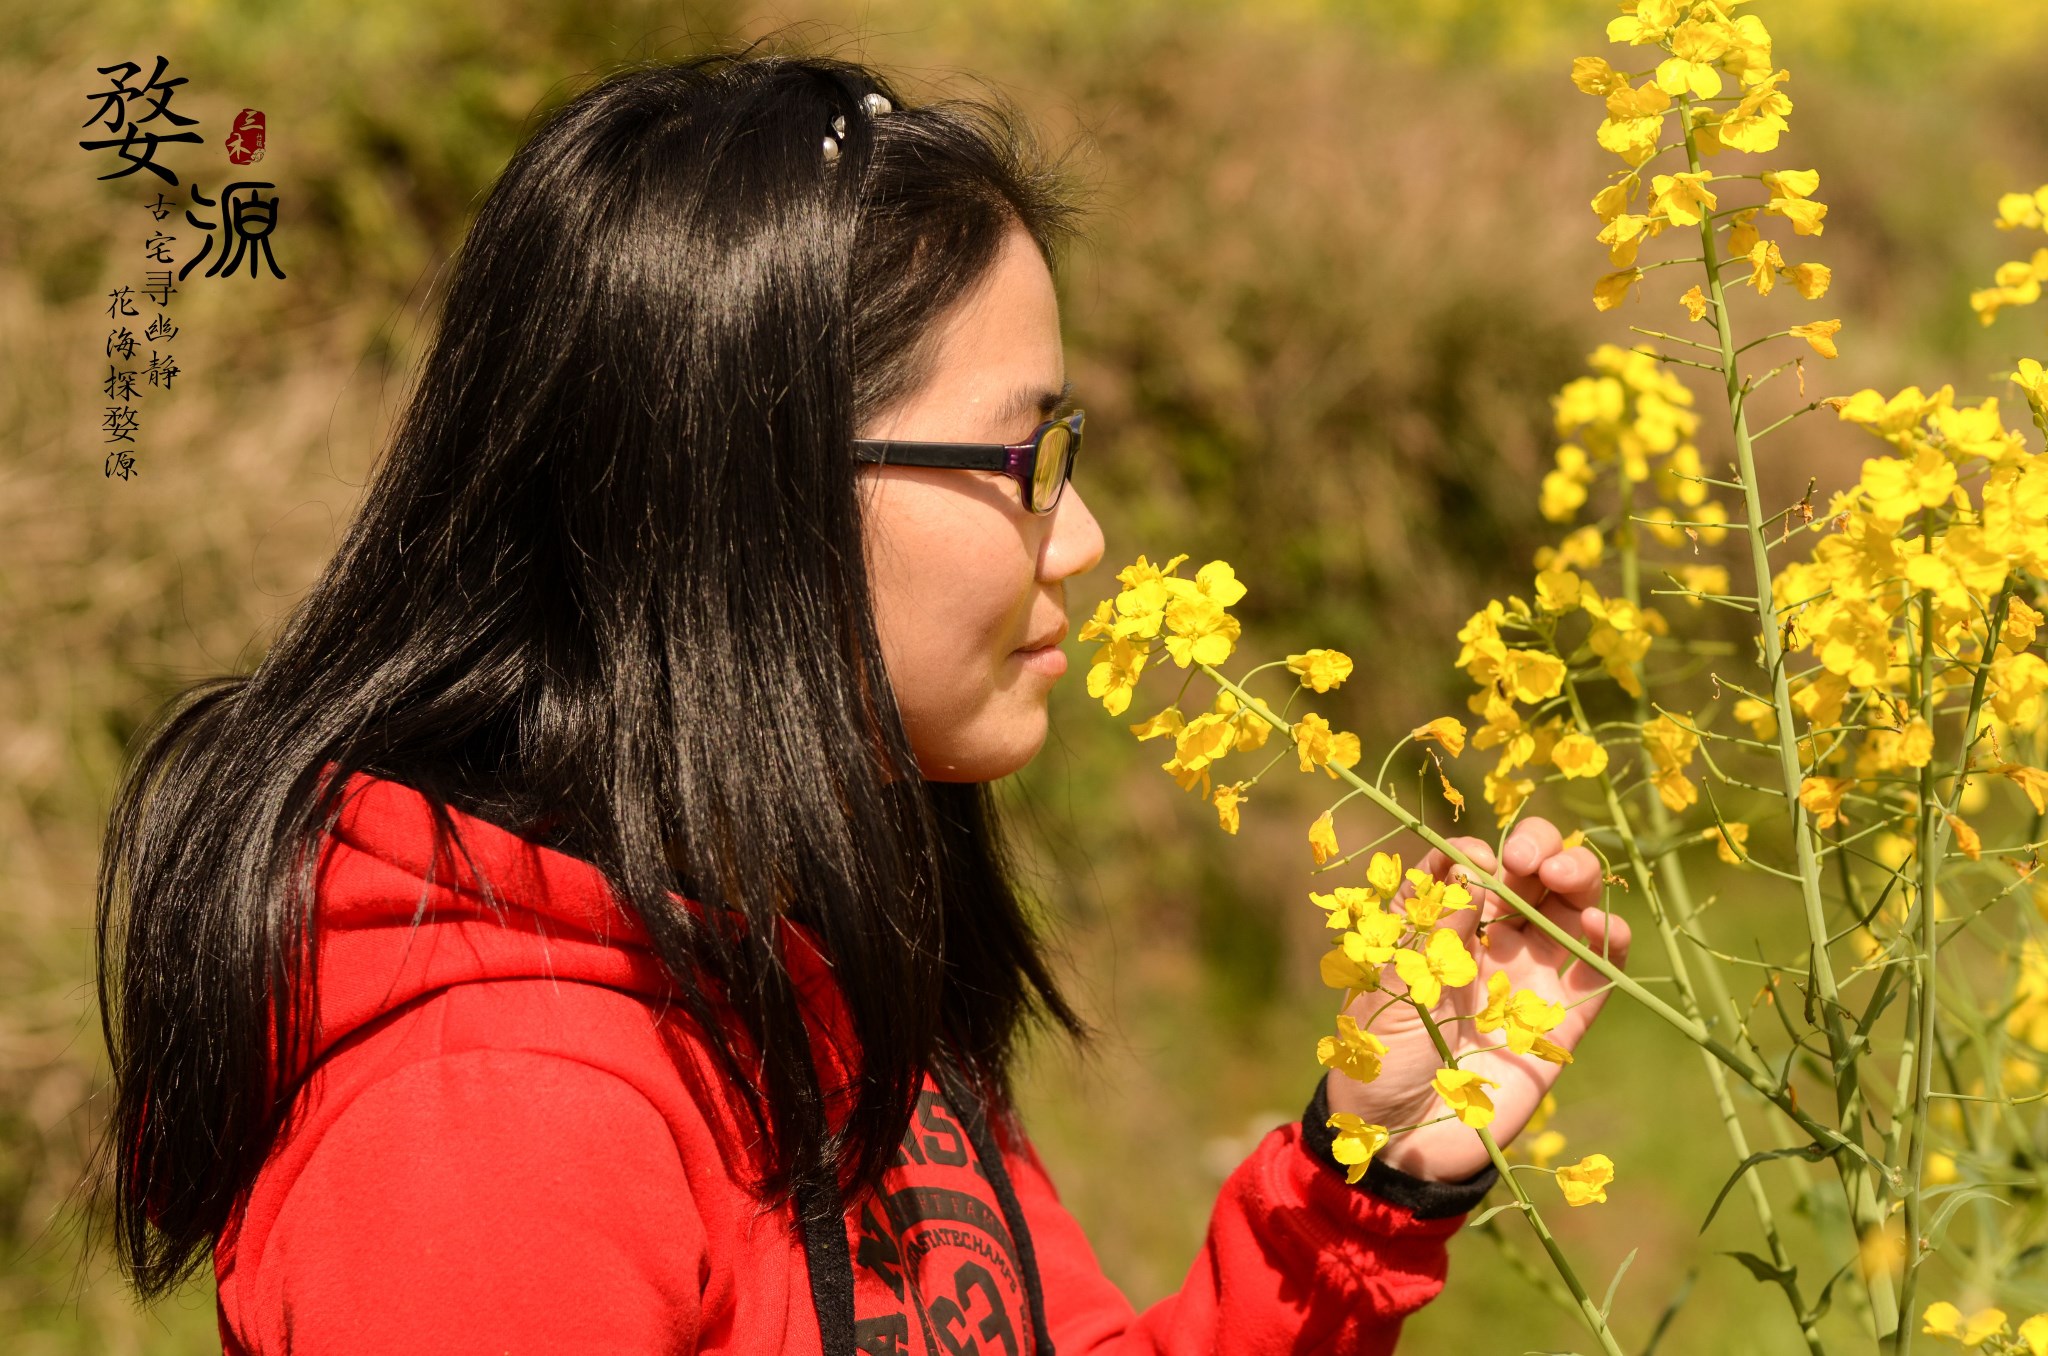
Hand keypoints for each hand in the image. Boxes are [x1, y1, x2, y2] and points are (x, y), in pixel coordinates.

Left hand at [1324, 816, 1630, 1182]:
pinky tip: (1597, 929)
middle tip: (1530, 862)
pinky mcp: (1564, 1021)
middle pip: (1529, 873)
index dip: (1476, 851)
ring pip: (1569, 907)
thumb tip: (1469, 864)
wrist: (1404, 1140)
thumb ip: (1430, 929)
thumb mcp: (1391, 986)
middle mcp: (1488, 943)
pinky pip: (1598, 970)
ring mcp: (1529, 978)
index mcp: (1439, 928)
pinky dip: (1609, 939)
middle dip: (1537, 848)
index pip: (1468, 865)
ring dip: (1578, 877)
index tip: (1474, 859)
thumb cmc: (1379, 1060)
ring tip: (1563, 879)